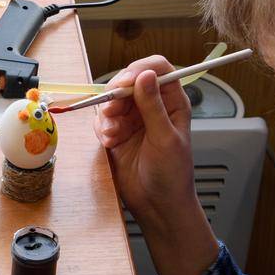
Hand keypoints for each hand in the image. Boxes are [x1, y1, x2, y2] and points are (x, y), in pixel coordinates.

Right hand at [93, 56, 200, 230]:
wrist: (157, 205)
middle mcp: (151, 106)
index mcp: (172, 102)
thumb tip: (145, 75)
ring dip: (108, 114)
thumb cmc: (172, 174)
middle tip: (113, 110)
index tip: (126, 82)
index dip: (140, 70)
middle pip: (129, 81)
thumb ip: (153, 106)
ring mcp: (133, 120)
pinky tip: (109, 143)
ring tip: (112, 135)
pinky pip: (102, 120)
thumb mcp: (165, 138)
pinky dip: (102, 129)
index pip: (158, 69)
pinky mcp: (116, 134)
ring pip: (112, 100)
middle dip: (117, 94)